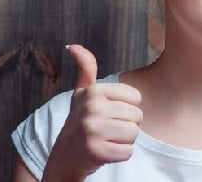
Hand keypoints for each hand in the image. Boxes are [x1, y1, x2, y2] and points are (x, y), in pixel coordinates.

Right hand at [43, 45, 142, 181]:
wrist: (64, 156)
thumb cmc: (79, 121)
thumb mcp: (82, 93)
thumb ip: (86, 68)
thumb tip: (73, 46)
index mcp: (93, 91)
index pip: (136, 97)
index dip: (127, 108)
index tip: (109, 113)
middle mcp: (92, 108)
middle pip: (137, 116)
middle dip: (126, 125)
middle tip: (107, 128)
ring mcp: (93, 130)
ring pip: (134, 133)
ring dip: (124, 140)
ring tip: (107, 138)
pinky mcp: (96, 151)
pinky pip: (128, 151)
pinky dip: (120, 154)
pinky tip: (105, 151)